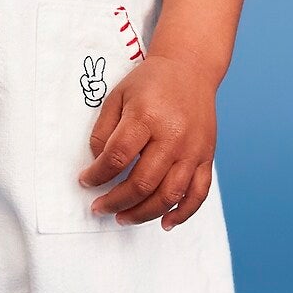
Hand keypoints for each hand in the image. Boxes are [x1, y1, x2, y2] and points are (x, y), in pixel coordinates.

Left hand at [77, 55, 215, 229]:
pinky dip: (182, 214)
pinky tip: (164, 223)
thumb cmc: (150, 83)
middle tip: (99, 208)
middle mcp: (173, 136)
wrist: (190, 68)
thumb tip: (99, 166)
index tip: (86, 182)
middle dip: (115, 202)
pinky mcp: (206, 157)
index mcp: (146, 117)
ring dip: (143, 213)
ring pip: (168, 195)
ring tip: (123, 218)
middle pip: (142, 183)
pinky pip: (198, 193)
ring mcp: (193, 149)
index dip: (97, 176)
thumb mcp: (117, 97)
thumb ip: (104, 132)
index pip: (116, 158)